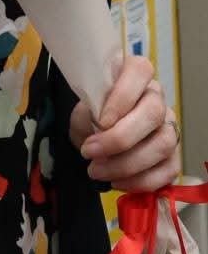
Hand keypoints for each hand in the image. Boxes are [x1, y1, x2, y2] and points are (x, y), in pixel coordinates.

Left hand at [69, 54, 180, 192]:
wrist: (95, 140)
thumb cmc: (90, 117)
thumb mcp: (80, 111)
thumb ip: (85, 114)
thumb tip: (96, 126)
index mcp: (134, 75)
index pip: (139, 71)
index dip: (122, 96)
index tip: (100, 120)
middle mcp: (156, 98)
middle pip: (153, 113)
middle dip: (119, 138)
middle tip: (89, 152)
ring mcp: (168, 126)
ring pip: (163, 144)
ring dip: (126, 164)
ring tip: (96, 171)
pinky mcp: (173, 156)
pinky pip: (168, 171)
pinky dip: (140, 181)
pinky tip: (116, 182)